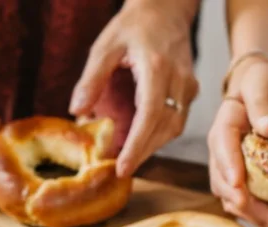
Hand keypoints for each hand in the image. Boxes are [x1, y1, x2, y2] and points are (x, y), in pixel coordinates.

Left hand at [70, 0, 198, 176]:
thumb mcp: (104, 47)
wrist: (164, 10)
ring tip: (127, 159)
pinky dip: (158, 135)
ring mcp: (188, 86)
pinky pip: (176, 120)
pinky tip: (140, 142)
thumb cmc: (132, 27)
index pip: (149, 115)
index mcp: (157, 68)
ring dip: (150, 146)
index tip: (122, 167)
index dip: (137, 145)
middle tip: (120, 170)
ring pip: (174, 128)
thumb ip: (91, 80)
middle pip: (164, 127)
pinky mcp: (190, 90)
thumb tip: (77, 111)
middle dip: (142, 152)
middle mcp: (178, 80)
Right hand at [208, 57, 267, 211]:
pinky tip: (263, 215)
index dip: (229, 166)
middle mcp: (218, 147)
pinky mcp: (231, 170)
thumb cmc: (258, 83)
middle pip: (219, 174)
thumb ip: (264, 105)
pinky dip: (245, 203)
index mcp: (223, 124)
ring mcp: (223, 161)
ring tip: (257, 218)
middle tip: (249, 209)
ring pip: (223, 186)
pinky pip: (234, 190)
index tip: (240, 184)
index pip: (222, 145)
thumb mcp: (261, 85)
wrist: (252, 86)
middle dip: (232, 193)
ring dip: (237, 202)